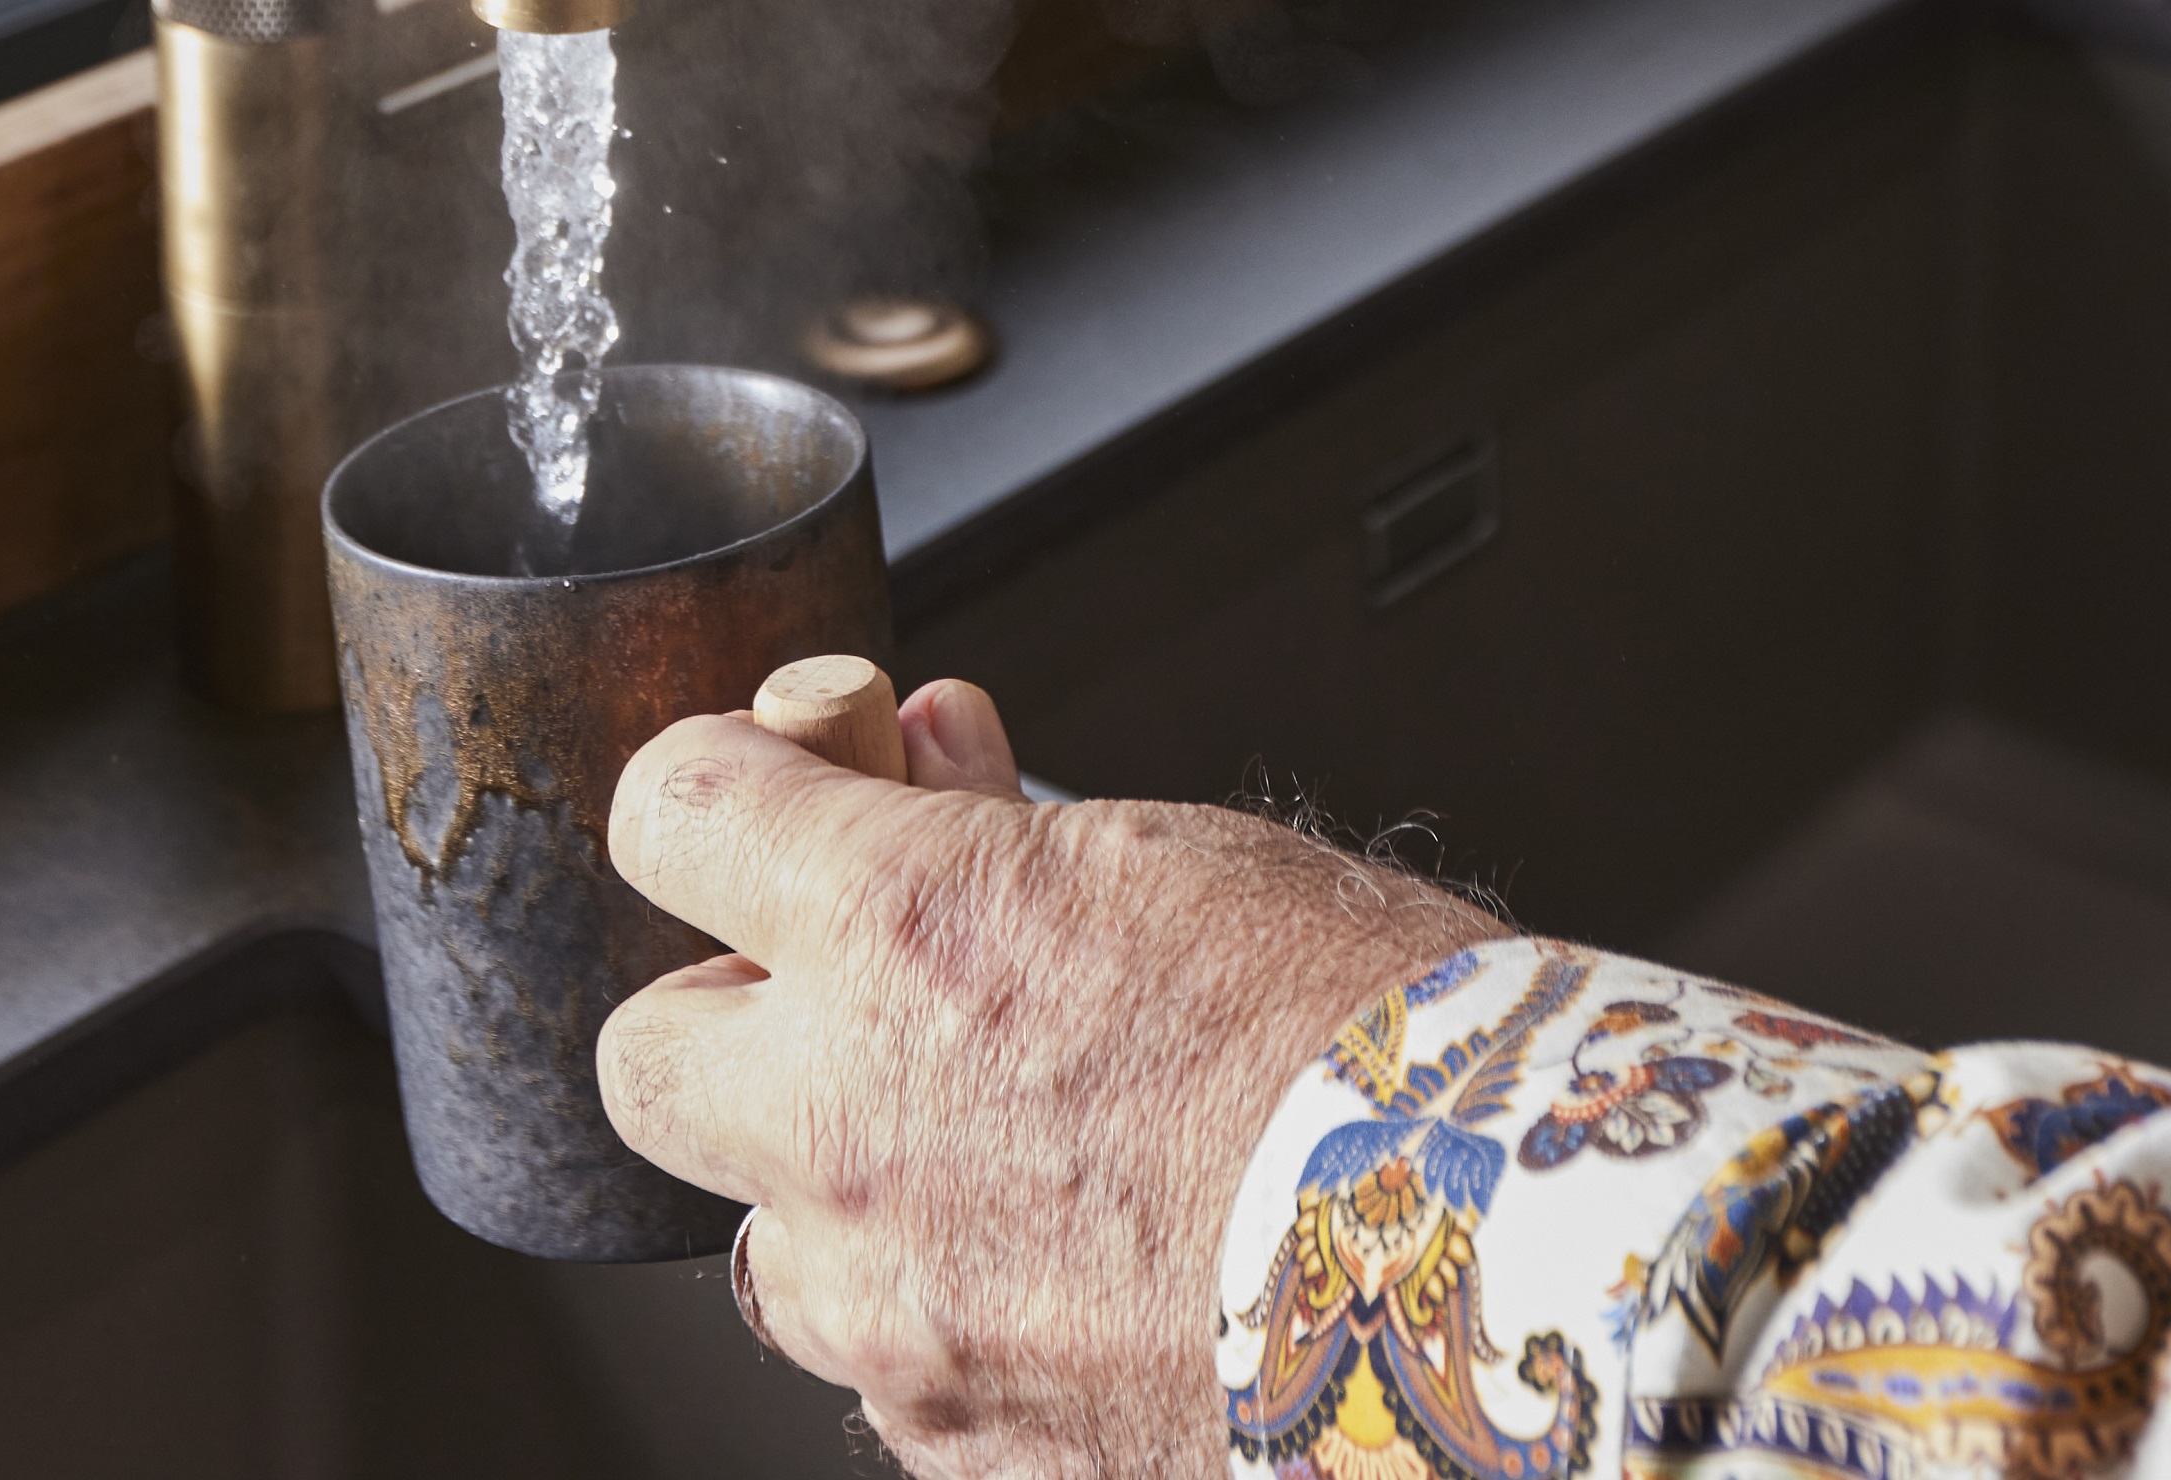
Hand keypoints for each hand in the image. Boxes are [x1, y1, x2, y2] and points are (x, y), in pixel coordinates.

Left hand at [599, 680, 1506, 1478]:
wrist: (1526, 1274)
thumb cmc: (1394, 1052)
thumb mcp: (1186, 859)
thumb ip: (1004, 823)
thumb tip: (924, 758)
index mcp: (909, 930)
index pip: (672, 810)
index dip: (717, 785)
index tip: (768, 792)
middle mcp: (856, 1120)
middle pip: (645, 1053)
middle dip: (732, 1015)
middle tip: (849, 1000)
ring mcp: (897, 1305)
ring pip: (761, 1242)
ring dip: (837, 1190)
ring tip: (991, 1158)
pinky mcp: (962, 1442)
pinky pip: (883, 1372)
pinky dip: (944, 1318)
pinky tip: (1069, 1273)